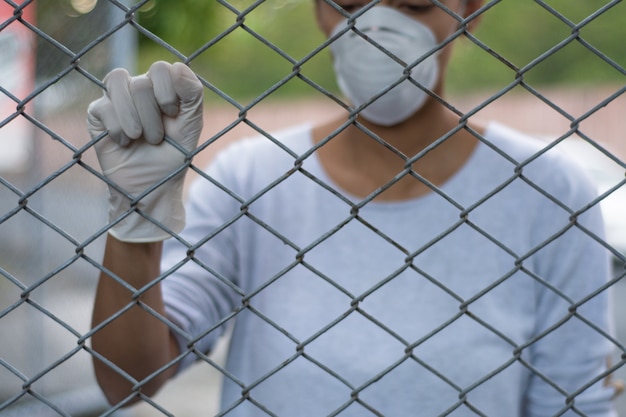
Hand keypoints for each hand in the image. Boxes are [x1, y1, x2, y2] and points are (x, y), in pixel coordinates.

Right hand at [88, 61, 203, 241]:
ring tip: (140, 138)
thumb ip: (192, 93)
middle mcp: (138, 87)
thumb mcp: (191, 124)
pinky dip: (117, 130)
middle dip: (151, 117)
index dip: (167, 92)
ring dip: (133, 120)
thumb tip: (178, 67)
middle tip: (156, 138)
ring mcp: (116, 98)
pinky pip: (102, 107)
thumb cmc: (174, 153)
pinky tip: (124, 143)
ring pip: (116, 84)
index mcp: (162, 86)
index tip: (172, 115)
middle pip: (140, 83)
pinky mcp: (97, 114)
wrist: (153, 185)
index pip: (161, 69)